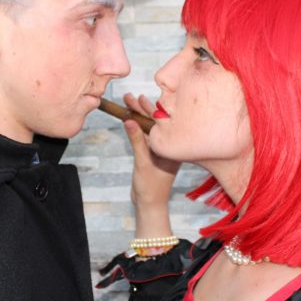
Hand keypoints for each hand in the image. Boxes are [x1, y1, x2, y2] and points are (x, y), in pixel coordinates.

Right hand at [121, 94, 180, 237]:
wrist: (149, 204)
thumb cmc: (151, 186)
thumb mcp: (143, 162)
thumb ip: (137, 141)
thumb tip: (129, 120)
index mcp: (172, 146)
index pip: (160, 123)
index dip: (148, 109)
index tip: (138, 98)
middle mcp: (168, 146)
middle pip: (154, 123)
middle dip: (141, 109)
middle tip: (129, 96)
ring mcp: (160, 149)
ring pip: (148, 128)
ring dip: (137, 116)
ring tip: (128, 102)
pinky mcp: (152, 154)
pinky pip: (144, 136)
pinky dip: (136, 127)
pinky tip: (130, 118)